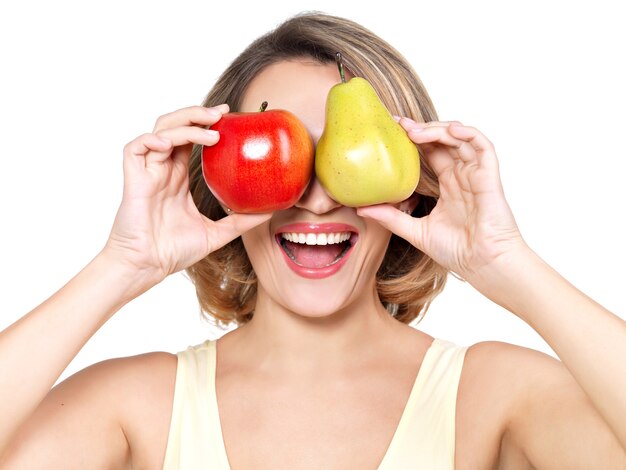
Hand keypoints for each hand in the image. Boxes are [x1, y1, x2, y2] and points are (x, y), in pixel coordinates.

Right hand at [103, 104, 271, 286]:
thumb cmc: (173, 251)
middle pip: (176, 126)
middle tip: (222, 113)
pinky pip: (136, 148)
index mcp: (178, 177)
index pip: (190, 138)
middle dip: (197, 113)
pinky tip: (172, 143)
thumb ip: (241, 221)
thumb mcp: (217, 233)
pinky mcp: (133, 179)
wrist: (148, 266)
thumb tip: (270, 211)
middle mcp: (163, 169)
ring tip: (211, 130)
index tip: (227, 115)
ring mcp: (147, 172)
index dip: (205, 123)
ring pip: (160, 131)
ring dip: (185, 124)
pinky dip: (153, 140)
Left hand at [357, 118, 526, 282]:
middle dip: (422, 128)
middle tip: (398, 123)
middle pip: (443, 140)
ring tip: (414, 130)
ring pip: (460, 138)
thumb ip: (391, 217)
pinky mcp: (488, 176)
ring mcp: (476, 174)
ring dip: (438, 128)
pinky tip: (449, 130)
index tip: (392, 129)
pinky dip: (467, 133)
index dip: (414, 139)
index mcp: (448, 185)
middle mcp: (462, 176)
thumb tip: (360, 207)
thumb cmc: (457, 251)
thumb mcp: (415, 231)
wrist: (483, 265)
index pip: (431, 152)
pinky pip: (482, 146)